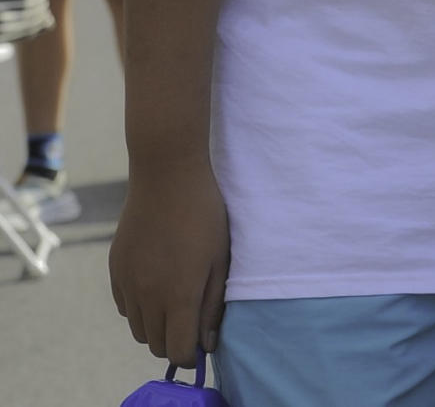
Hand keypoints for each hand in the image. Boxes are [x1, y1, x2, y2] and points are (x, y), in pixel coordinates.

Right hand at [110, 157, 230, 365]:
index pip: (176, 351)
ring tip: (177, 300)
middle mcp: (147, 296)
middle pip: (155, 344)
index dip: (191, 354)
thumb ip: (212, 305)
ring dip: (157, 325)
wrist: (167, 177)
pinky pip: (125, 307)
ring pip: (138, 328)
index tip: (202, 343)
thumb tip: (207, 343)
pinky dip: (140, 307)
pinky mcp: (114, 270)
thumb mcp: (221, 259)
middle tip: (193, 321)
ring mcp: (127, 283)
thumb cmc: (205, 215)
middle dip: (175, 341)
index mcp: (178, 295)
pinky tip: (158, 284)